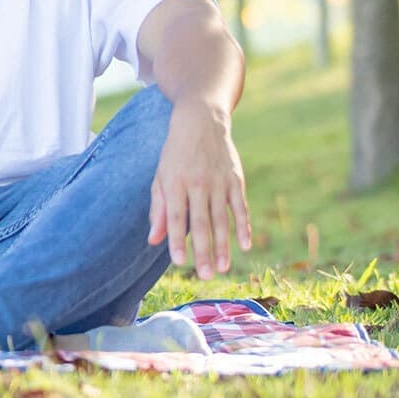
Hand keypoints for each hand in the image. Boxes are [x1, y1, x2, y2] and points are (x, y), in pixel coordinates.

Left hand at [149, 99, 250, 277]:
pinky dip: (243, 226)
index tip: (179, 262)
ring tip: (222, 268)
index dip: (178, 240)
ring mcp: (219, 181)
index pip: (176, 217)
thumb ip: (158, 209)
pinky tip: (244, 245)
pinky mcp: (236, 179)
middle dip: (204, 251)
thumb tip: (154, 240)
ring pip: (222, 219)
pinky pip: (241, 207)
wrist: (201, 122)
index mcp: (175, 182)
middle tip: (205, 276)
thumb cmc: (175, 154)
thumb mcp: (160, 176)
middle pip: (201, 223)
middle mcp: (198, 183)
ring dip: (224, 245)